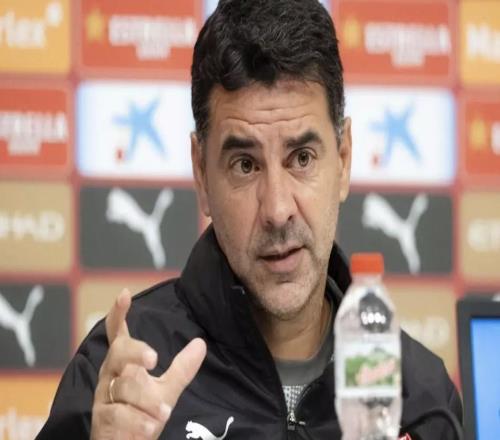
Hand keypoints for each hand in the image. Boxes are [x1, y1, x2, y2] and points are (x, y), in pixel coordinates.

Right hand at [91, 289, 206, 439]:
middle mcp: (111, 375)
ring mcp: (104, 398)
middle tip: (154, 358)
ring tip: (162, 412)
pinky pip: (117, 415)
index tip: (124, 294)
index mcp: (124, 364)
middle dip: (135, 352)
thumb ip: (181, 369)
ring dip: (145, 399)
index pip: (118, 335)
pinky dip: (136, 420)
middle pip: (118, 352)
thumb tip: (201, 344)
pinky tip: (150, 424)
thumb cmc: (142, 414)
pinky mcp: (102, 421)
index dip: (118, 314)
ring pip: (121, 387)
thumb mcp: (166, 391)